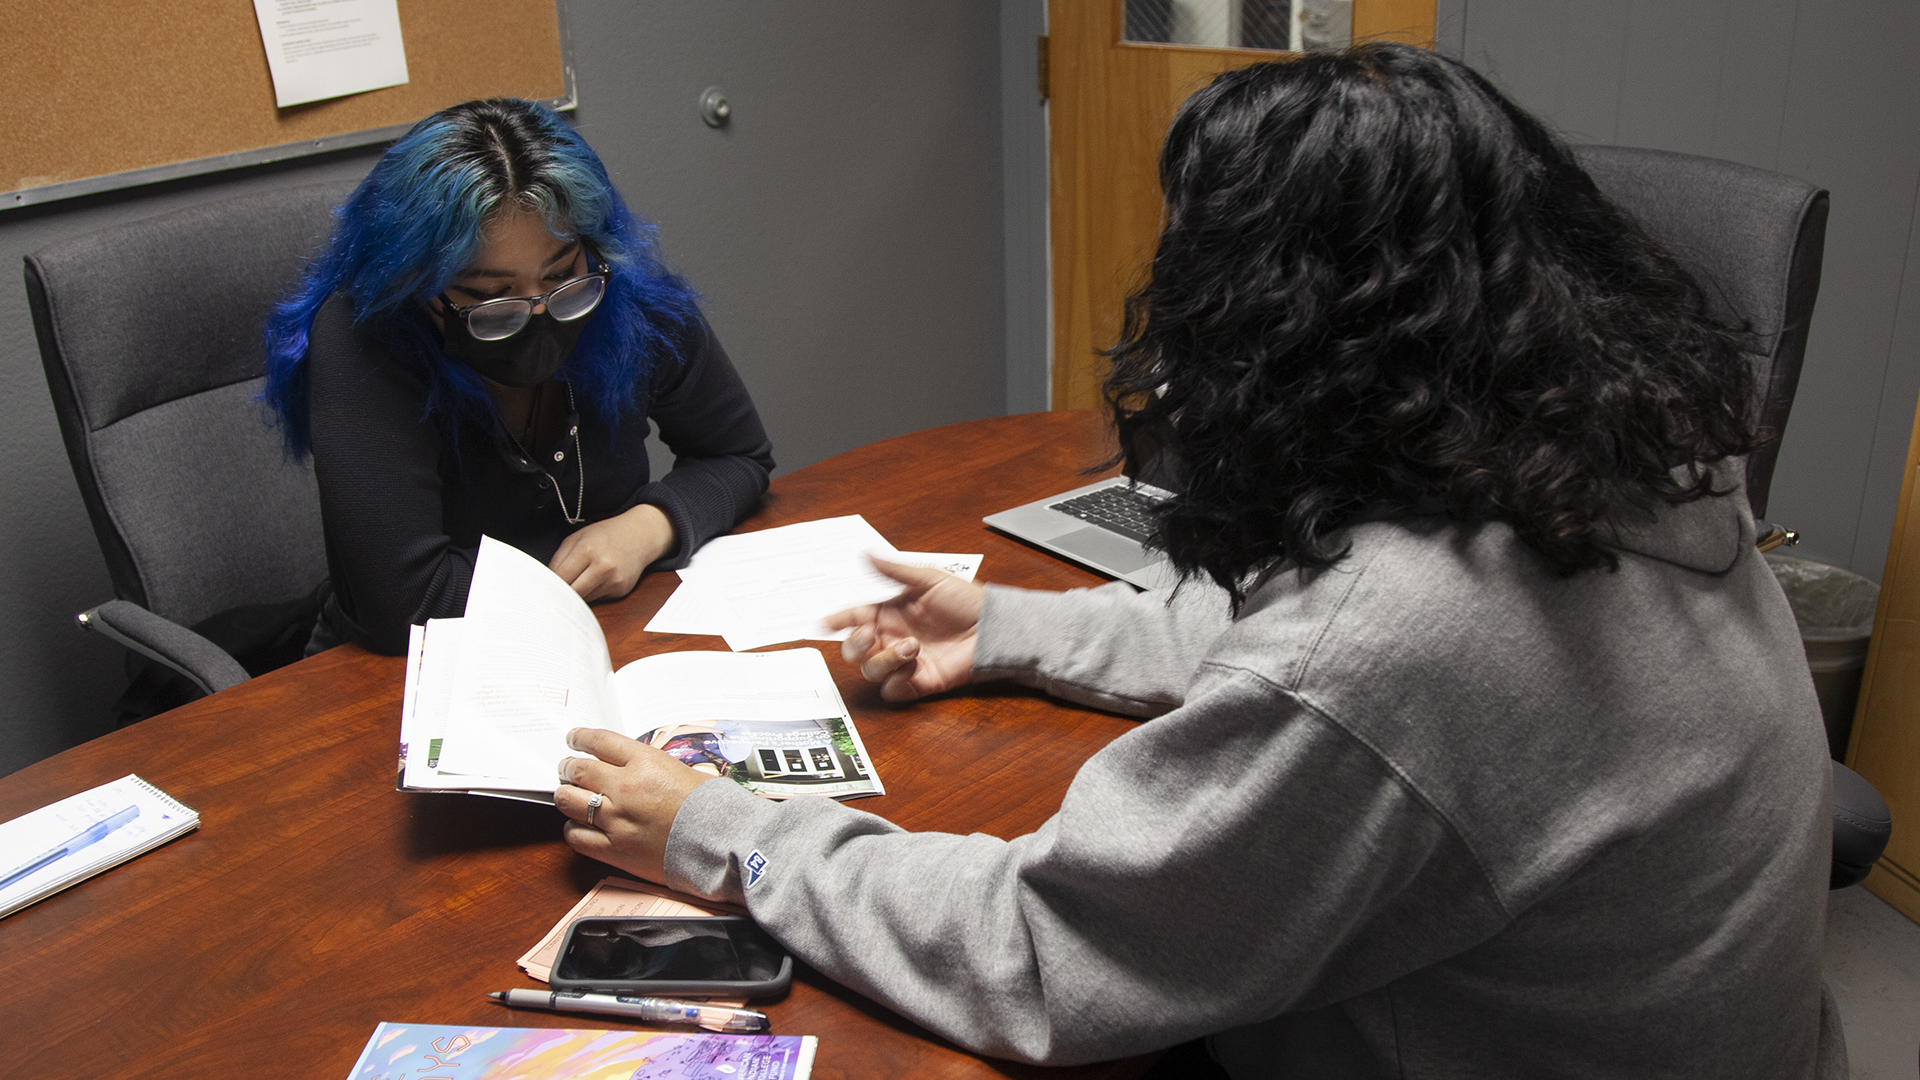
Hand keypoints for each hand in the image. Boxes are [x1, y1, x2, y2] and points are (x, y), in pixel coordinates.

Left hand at [550, 504, 675, 601]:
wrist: (640, 535)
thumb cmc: (606, 535)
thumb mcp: (577, 537)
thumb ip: (559, 558)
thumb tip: (546, 581)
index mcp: (587, 550)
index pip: (561, 578)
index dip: (549, 585)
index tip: (541, 590)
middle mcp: (602, 567)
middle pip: (572, 593)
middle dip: (562, 594)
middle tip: (553, 594)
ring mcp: (613, 581)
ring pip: (584, 599)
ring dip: (578, 594)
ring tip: (580, 580)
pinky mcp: (621, 590)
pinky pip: (598, 598)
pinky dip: (592, 593)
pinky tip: (597, 580)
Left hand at [557, 727, 715, 882]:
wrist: (721, 843)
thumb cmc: (711, 807)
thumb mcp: (683, 771)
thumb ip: (651, 767)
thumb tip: (628, 766)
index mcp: (645, 763)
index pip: (599, 741)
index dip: (580, 737)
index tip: (574, 738)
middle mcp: (625, 788)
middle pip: (577, 769)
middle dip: (567, 767)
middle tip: (566, 768)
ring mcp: (616, 820)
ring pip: (568, 801)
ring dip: (565, 795)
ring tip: (568, 794)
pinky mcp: (614, 849)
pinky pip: (577, 836)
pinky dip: (573, 829)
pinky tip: (578, 826)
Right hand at [824, 557, 981, 701]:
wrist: (992, 628)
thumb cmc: (965, 601)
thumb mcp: (928, 579)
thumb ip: (894, 570)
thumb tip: (866, 553)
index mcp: (889, 613)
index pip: (854, 617)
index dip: (837, 620)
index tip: (825, 622)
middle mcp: (891, 638)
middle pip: (853, 650)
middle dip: (854, 643)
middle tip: (870, 633)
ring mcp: (903, 662)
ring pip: (871, 670)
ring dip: (884, 659)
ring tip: (911, 647)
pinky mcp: (918, 682)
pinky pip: (893, 691)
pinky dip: (897, 681)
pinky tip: (913, 667)